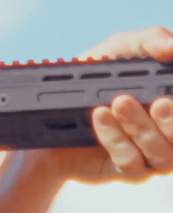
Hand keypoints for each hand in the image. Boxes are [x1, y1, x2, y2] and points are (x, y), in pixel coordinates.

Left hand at [53, 25, 172, 183]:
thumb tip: (172, 46)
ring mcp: (153, 154)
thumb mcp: (117, 50)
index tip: (168, 94)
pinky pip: (131, 162)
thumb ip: (148, 42)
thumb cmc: (95, 80)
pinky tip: (100, 117)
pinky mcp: (128, 171)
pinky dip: (115, 139)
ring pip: (162, 153)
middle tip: (157, 102)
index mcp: (172, 101)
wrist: (51, 116)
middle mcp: (170, 130)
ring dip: (141, 127)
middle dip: (172, 120)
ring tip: (118, 103)